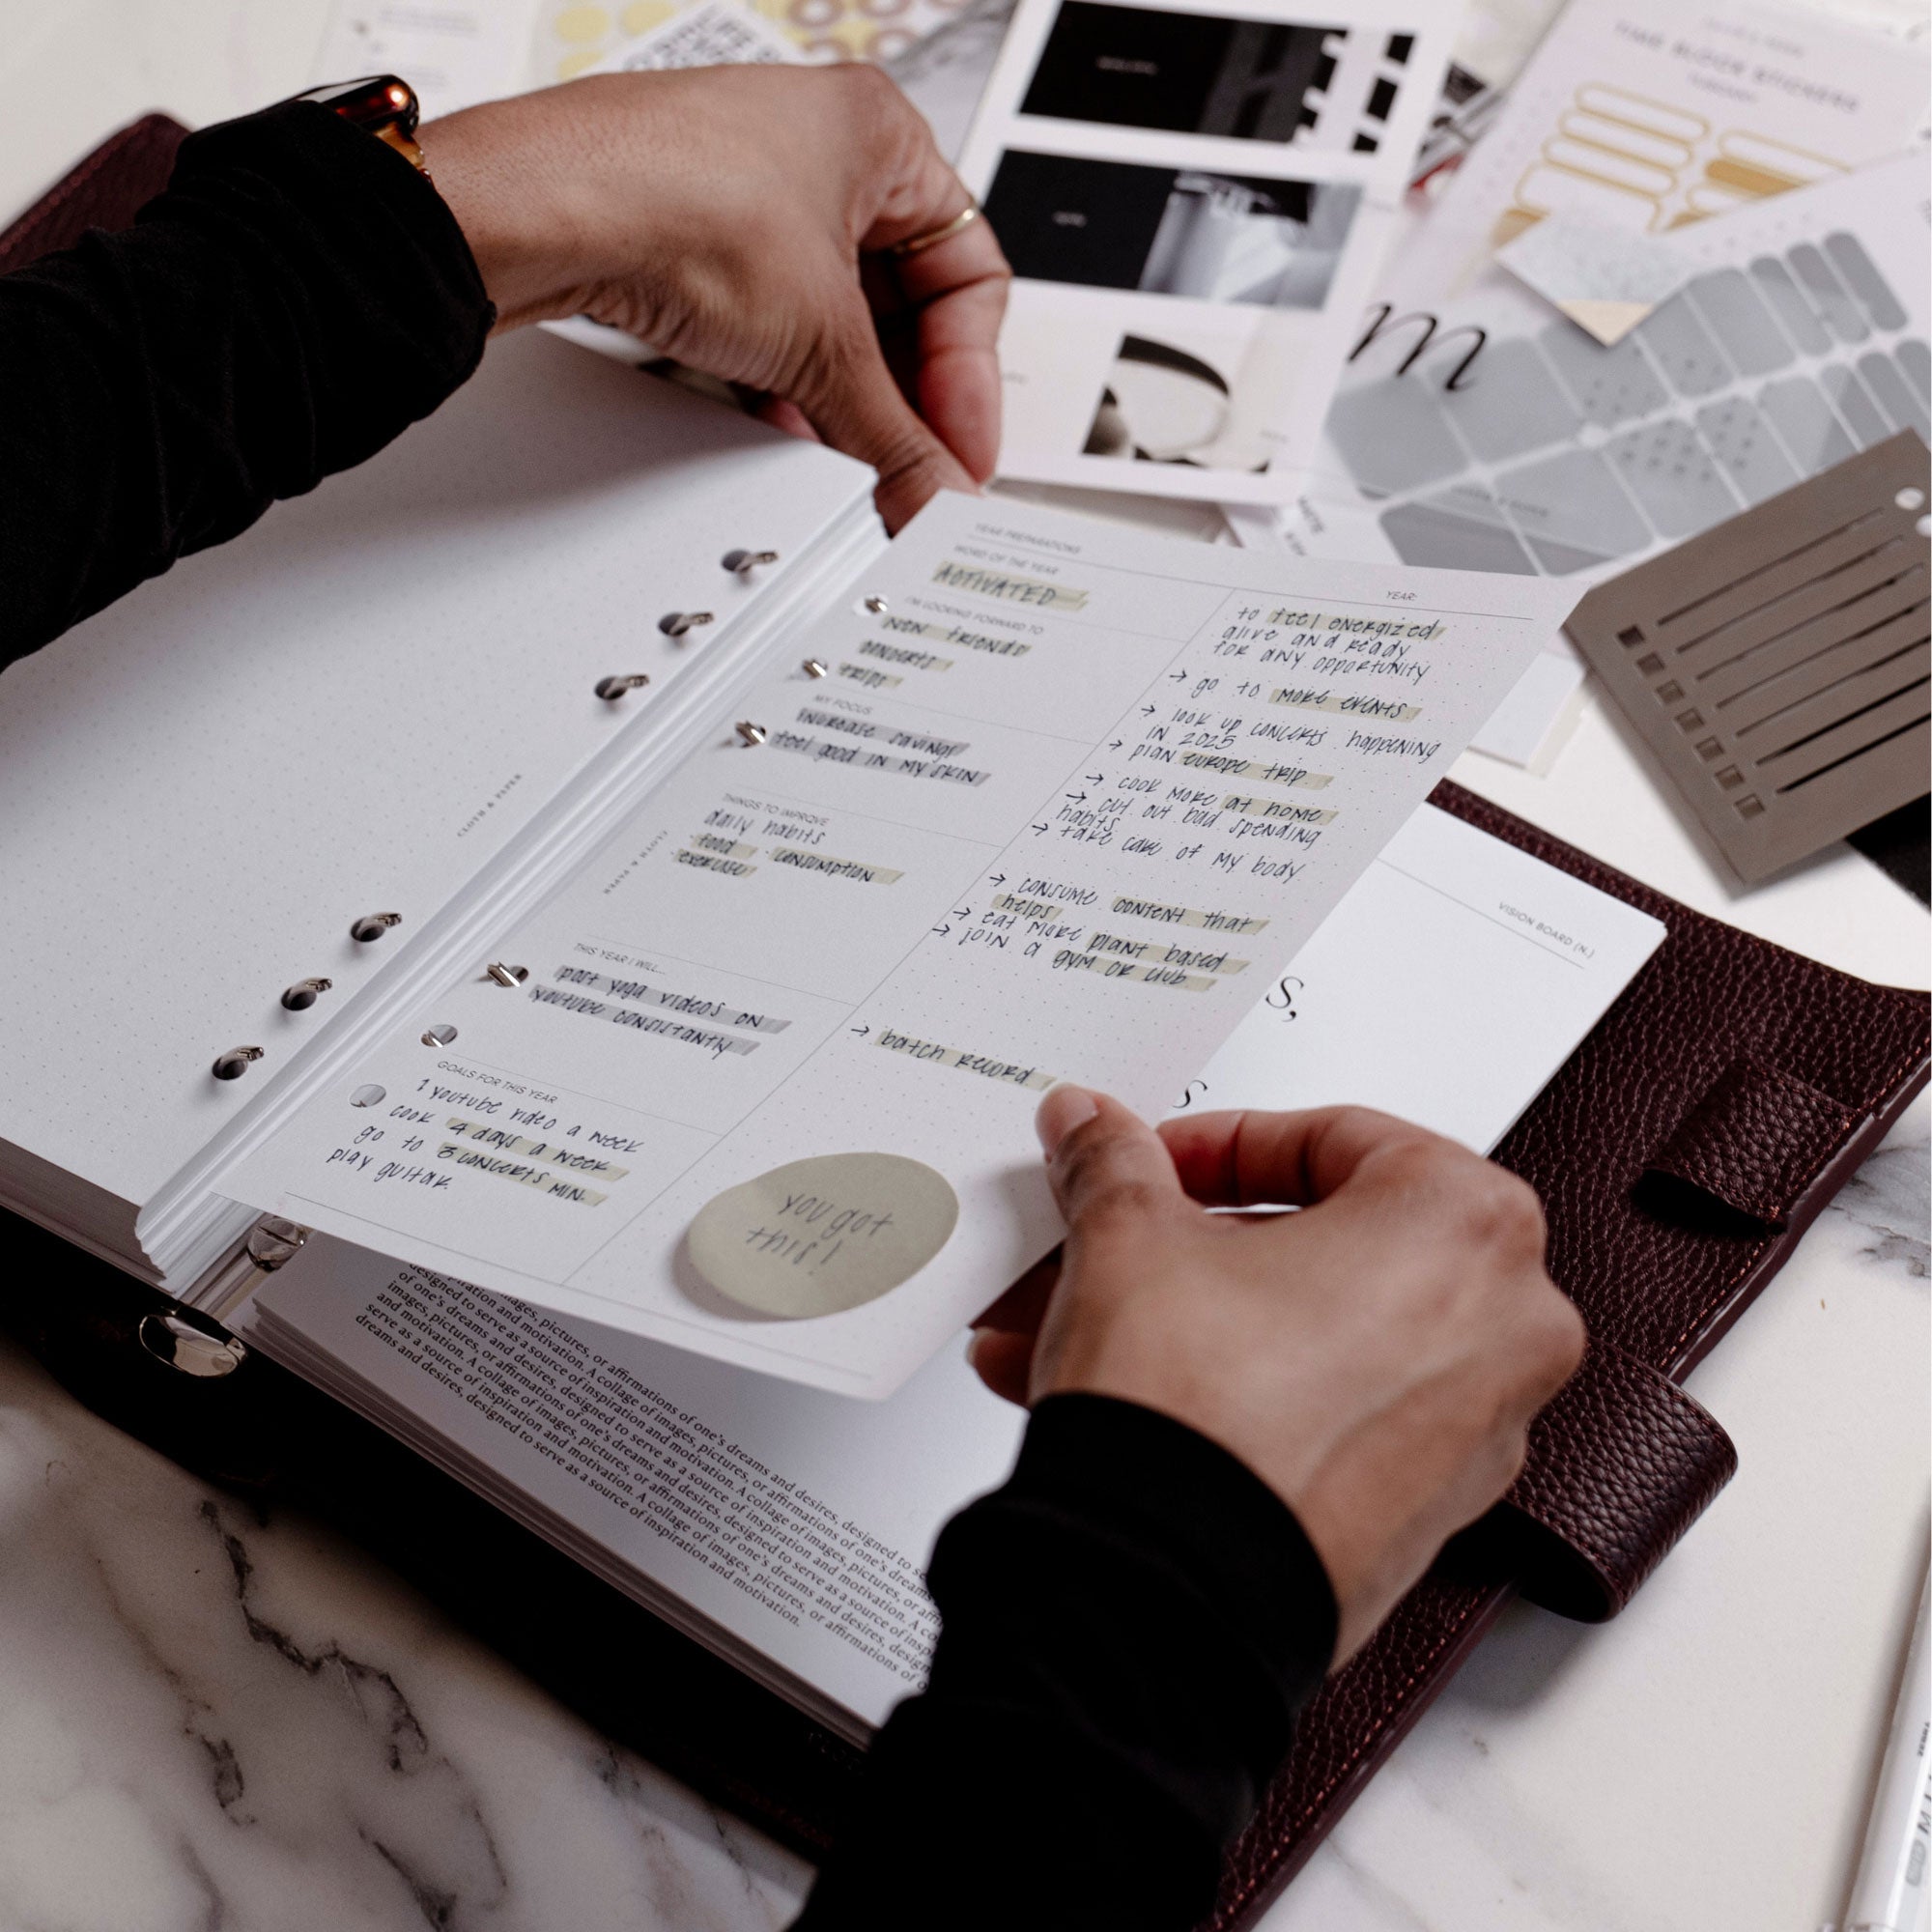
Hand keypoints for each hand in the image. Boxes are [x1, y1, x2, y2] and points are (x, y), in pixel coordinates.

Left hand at [422, 67, 1008, 529]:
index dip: (972, 379)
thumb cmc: (674, 199)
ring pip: (833, 317)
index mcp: (881, 133)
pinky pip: (770, 323)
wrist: (539, 209)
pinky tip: (784, 426)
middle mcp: (817, 149)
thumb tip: (937, 493)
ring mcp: (751, 192)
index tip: (960, 452)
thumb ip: (895, 437)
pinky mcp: (693, 239)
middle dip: (907, 394)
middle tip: (912, 465)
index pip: (971, 275)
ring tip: (849, 453)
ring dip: (845, 394)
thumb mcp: (822, 345)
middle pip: (903, 303)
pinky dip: (786, 380)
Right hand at [971, 1090, 1585, 1661]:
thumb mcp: (1130, 1235)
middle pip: (1320, 1245)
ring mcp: (1474, 1431)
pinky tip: (1127, 1394)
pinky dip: (1235, 1393)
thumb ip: (1118, 1161)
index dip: (1214, 1145)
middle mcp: (1504, 1327)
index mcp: (1468, 1222)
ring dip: (1191, 1319)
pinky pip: (1322, 1416)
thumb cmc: (1203, 1416)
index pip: (1330, 1138)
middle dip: (1189, 1245)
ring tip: (1083, 1321)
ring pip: (1312, 1336)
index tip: (1153, 1162)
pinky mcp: (1423, 1513)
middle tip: (1117, 1238)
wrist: (1175, 1587)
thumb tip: (1098, 1131)